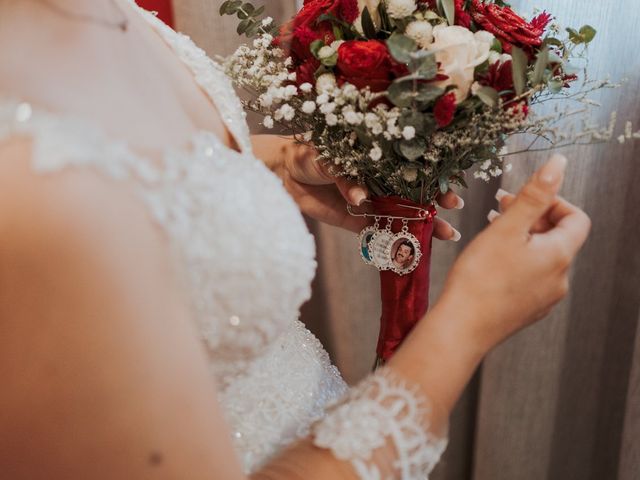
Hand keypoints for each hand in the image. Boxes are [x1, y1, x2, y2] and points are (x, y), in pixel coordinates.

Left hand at [259, 135, 463, 238]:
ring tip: (442, 239)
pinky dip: (391, 243)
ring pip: (401, 218)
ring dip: (420, 229)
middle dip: (434, 212)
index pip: (414, 173)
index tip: (450, 197)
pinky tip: (407, 252)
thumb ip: (347, 176)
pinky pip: (377, 234)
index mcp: (381, 161)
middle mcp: (381, 183)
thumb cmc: (310, 152)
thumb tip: (361, 198)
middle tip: (450, 226)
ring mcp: (370, 204)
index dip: (434, 185)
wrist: (283, 170)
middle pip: (414, 198)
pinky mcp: (355, 222)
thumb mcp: (331, 157)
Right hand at [436, 154, 590, 353]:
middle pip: (558, 237)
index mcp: (559, 255)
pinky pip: (530, 278)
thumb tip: (558, 164)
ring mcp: (544, 298)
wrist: (461, 328)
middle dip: (532, 218)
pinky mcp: (527, 310)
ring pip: (542, 258)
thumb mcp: (506, 228)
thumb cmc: (479, 278)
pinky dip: (516, 262)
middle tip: (501, 209)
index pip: (576, 218)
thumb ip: (534, 195)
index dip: (553, 201)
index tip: (523, 198)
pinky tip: (490, 262)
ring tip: (492, 233)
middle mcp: (559, 279)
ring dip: (522, 239)